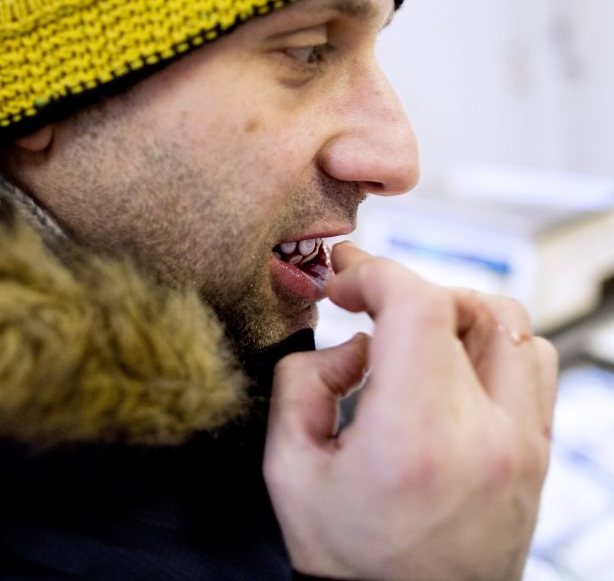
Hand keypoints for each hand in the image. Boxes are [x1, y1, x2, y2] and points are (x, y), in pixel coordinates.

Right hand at [263, 242, 557, 580]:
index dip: (374, 273)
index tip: (343, 282)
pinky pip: (532, 364)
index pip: (418, 305)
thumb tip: (354, 345)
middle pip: (468, 304)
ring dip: (454, 311)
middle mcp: (485, 436)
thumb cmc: (348, 559)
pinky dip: (490, 344)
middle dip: (406, 288)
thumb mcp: (289, 469)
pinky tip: (449, 366)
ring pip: (513, 325)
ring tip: (411, 334)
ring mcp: (522, 447)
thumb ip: (303, 383)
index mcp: (415, 438)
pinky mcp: (535, 456)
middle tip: (365, 301)